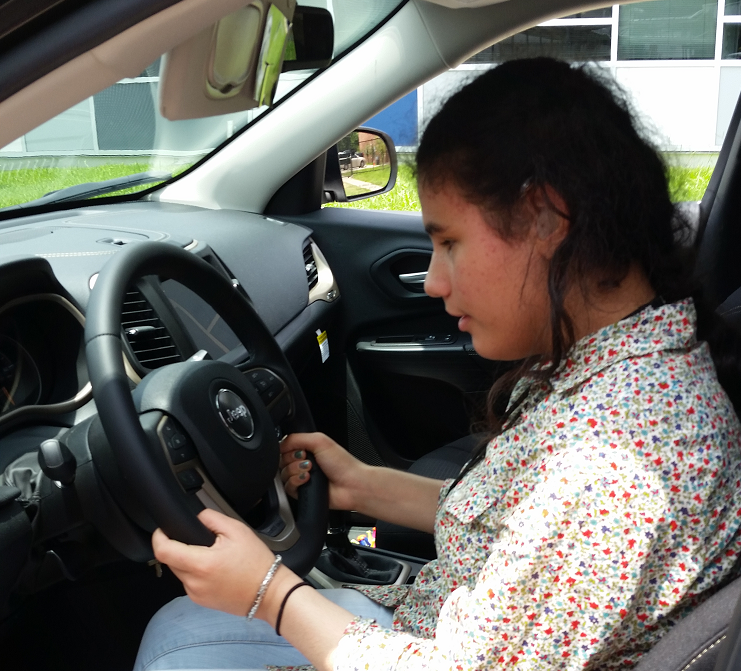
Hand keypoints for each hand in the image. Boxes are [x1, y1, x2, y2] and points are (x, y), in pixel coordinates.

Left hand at [152, 508, 279, 616]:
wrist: (269, 593)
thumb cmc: (256, 563)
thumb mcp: (237, 530)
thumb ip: (211, 518)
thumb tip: (195, 517)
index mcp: (201, 564)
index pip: (164, 551)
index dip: (159, 537)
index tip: (163, 530)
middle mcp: (194, 582)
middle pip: (171, 560)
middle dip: (179, 547)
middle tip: (201, 541)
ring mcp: (196, 594)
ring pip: (180, 572)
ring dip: (188, 561)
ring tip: (212, 555)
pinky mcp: (200, 601)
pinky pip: (190, 582)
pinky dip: (196, 573)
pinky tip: (215, 569)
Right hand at [280, 432, 367, 510]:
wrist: (351, 485)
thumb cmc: (342, 464)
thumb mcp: (319, 440)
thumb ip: (296, 438)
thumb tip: (279, 443)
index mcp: (307, 449)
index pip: (285, 447)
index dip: (288, 449)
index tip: (299, 450)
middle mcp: (303, 463)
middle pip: (282, 461)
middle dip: (293, 460)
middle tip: (308, 460)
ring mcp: (302, 478)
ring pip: (283, 474)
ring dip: (295, 471)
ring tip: (310, 471)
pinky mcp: (301, 492)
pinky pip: (288, 487)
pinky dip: (296, 482)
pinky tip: (307, 479)